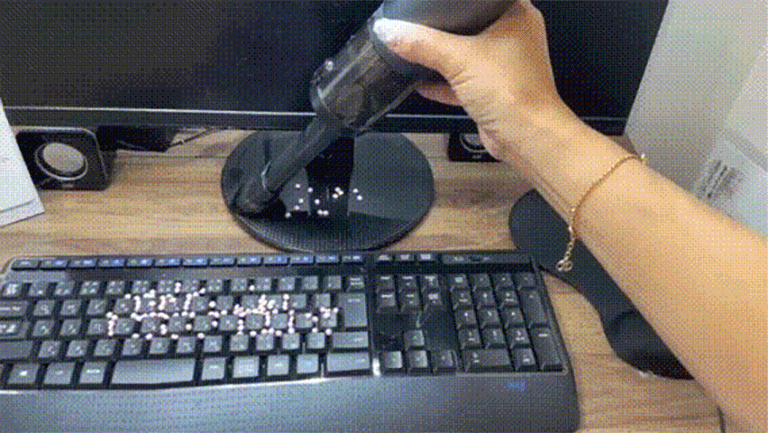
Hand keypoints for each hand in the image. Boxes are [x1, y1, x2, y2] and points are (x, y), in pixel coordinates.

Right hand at [373, 0, 577, 162]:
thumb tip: (387, 30)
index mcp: (517, 15)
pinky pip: (464, 81)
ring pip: (468, 53)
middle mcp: (514, 37)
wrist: (526, 137)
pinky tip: (421, 82)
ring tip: (415, 46)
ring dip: (443, 55)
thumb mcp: (458, 58)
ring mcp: (504, 66)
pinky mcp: (494, 91)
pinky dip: (444, 82)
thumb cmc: (511, 90)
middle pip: (472, 23)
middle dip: (445, 25)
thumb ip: (421, 43)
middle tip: (418, 19)